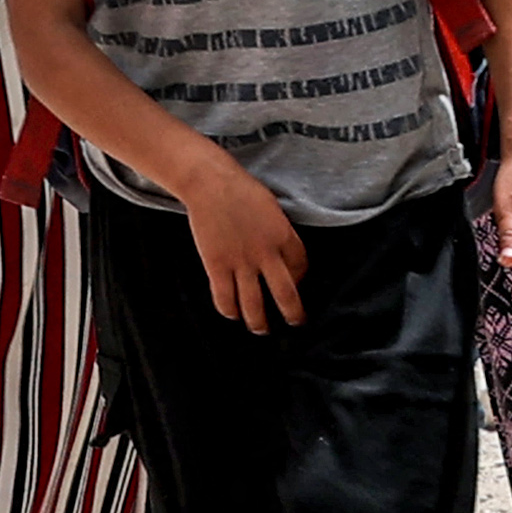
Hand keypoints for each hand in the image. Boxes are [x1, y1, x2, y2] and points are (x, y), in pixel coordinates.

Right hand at [173, 152, 307, 331]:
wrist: (210, 183)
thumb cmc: (241, 190)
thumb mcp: (272, 208)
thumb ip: (279, 233)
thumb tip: (282, 255)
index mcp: (284, 236)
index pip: (301, 267)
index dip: (300, 279)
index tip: (295, 283)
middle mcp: (266, 254)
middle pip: (286, 295)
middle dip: (293, 314)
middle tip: (295, 323)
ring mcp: (241, 262)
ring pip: (254, 305)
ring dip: (259, 322)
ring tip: (261, 329)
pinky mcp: (217, 266)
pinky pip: (225, 298)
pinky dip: (229, 311)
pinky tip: (232, 314)